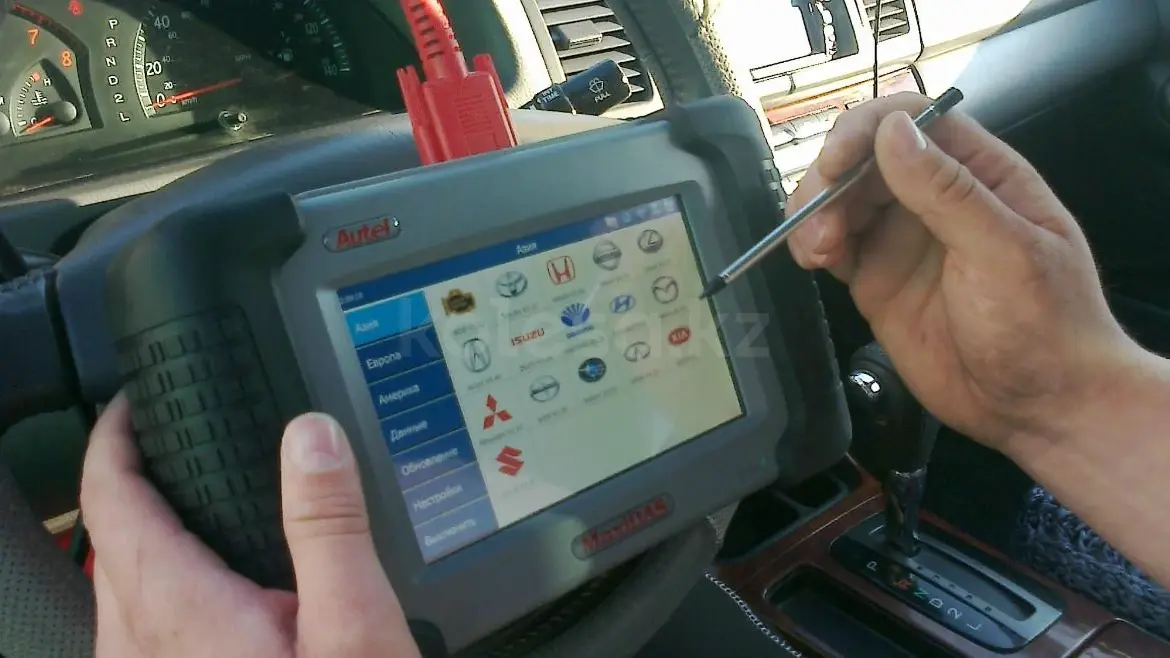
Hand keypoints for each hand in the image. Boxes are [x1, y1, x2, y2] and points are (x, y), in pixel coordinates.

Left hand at [80, 396, 421, 657]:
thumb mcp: (352, 626)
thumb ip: (328, 525)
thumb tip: (311, 436)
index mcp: (175, 607)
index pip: (110, 497)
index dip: (114, 437)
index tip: (136, 403)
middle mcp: (138, 644)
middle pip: (108, 538)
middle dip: (137, 483)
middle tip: (184, 445)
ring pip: (122, 587)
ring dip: (150, 536)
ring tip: (205, 509)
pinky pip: (143, 627)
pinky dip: (167, 584)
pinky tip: (223, 596)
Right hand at [787, 93, 1140, 451]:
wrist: (1039, 405)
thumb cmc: (1044, 324)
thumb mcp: (1005, 253)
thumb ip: (947, 192)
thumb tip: (892, 132)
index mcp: (979, 173)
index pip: (914, 122)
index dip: (867, 130)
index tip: (837, 164)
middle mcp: (934, 197)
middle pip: (864, 158)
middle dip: (830, 180)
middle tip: (819, 224)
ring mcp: (902, 238)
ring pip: (840, 200)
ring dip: (813, 214)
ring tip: (814, 251)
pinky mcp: (876, 279)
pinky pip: (832, 246)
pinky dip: (810, 245)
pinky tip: (811, 260)